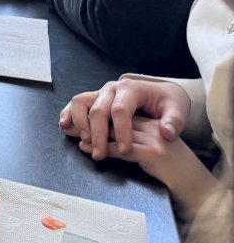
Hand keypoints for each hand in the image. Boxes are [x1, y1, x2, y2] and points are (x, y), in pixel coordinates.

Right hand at [60, 79, 190, 158]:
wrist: (160, 92)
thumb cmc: (168, 103)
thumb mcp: (177, 110)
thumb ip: (174, 122)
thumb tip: (166, 133)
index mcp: (131, 89)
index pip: (121, 110)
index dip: (122, 131)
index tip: (126, 150)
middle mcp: (112, 88)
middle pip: (98, 109)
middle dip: (98, 133)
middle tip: (100, 154)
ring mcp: (100, 92)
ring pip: (81, 102)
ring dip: (80, 123)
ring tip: (84, 142)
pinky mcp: (94, 98)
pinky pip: (76, 103)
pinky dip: (68, 114)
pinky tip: (65, 126)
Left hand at [76, 116, 218, 212]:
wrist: (195, 183)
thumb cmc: (171, 168)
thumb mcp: (149, 147)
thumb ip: (130, 138)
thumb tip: (101, 136)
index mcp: (150, 121)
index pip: (117, 114)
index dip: (94, 117)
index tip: (75, 120)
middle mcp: (151, 126)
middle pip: (113, 119)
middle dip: (88, 123)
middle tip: (69, 128)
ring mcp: (152, 138)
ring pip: (115, 132)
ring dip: (92, 136)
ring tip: (77, 139)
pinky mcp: (153, 153)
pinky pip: (123, 149)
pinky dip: (106, 150)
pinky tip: (94, 152)